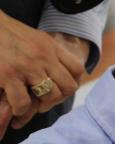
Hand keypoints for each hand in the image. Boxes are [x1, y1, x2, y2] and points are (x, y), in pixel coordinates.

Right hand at [0, 10, 84, 138]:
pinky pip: (24, 102)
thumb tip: (58, 70)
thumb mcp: (35, 38)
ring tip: (31, 105)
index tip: (60, 89)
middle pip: (69, 87)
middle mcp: (44, 57)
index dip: (72, 83)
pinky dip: (21, 109)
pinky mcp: (9, 75)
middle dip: (59, 98)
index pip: (77, 70)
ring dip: (41, 105)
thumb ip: (48, 52)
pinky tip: (16, 107)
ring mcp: (28, 67)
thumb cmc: (6, 33)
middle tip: (45, 101)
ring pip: (51, 96)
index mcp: (51, 47)